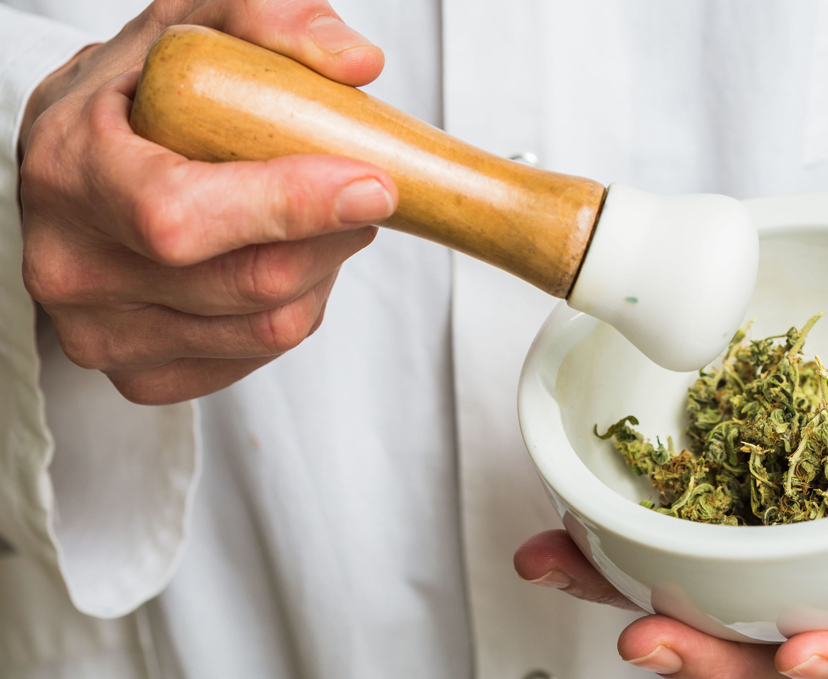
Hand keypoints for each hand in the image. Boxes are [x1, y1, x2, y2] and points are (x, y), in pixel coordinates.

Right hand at [19, 0, 397, 403]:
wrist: (79, 160)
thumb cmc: (136, 95)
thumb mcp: (192, 25)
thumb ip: (270, 21)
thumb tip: (356, 64)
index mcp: (71, 171)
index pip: (182, 217)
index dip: (290, 207)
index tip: (373, 184)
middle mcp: (73, 265)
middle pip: (248, 283)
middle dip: (333, 236)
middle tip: (361, 192)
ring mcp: (101, 332)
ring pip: (268, 328)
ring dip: (323, 273)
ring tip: (319, 221)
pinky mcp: (139, 375)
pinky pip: (258, 357)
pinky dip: (295, 308)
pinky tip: (281, 260)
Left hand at [514, 386, 827, 677]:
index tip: (799, 658)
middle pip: (778, 651)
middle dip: (711, 660)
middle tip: (651, 640)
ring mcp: (768, 545)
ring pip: (704, 606)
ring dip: (630, 601)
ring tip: (566, 575)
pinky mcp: (713, 508)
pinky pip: (659, 544)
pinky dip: (600, 548)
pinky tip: (549, 543)